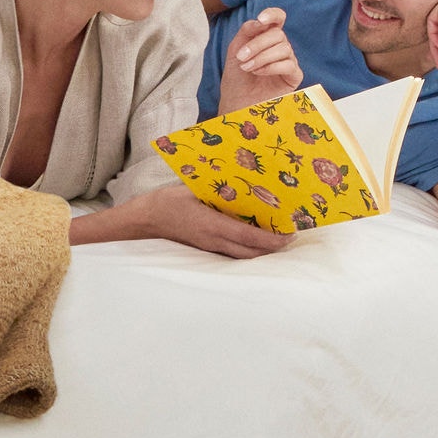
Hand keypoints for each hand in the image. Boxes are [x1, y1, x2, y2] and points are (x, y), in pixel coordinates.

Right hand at [142, 183, 293, 258]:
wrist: (147, 219)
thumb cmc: (169, 200)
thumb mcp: (194, 188)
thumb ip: (218, 188)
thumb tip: (243, 181)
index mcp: (211, 225)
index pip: (248, 237)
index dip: (271, 239)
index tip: (289, 234)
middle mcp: (213, 241)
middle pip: (250, 252)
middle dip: (273, 247)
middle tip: (291, 235)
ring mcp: (209, 247)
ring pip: (242, 255)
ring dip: (262, 250)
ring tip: (278, 237)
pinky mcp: (206, 248)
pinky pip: (232, 253)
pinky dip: (248, 248)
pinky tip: (256, 238)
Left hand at [219, 6, 301, 112]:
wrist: (236, 103)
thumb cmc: (236, 77)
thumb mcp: (236, 49)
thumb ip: (247, 32)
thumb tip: (260, 21)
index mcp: (267, 37)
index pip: (278, 19)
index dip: (273, 14)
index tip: (261, 20)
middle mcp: (280, 47)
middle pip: (278, 34)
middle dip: (258, 44)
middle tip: (242, 57)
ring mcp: (289, 61)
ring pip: (284, 48)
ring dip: (262, 57)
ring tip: (248, 68)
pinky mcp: (294, 76)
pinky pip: (289, 64)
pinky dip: (271, 67)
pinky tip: (258, 73)